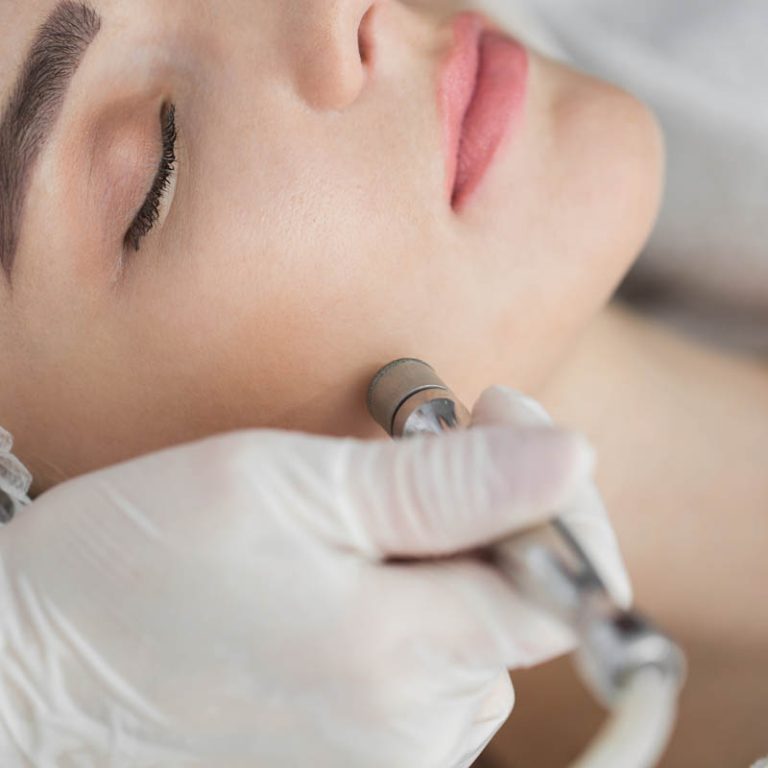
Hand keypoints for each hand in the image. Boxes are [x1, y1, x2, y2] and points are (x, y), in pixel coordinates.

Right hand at [0, 387, 628, 766]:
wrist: (43, 663)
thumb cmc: (143, 561)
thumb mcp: (289, 486)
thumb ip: (442, 485)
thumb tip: (569, 457)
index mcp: (398, 664)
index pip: (565, 588)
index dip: (555, 493)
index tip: (501, 408)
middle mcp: (410, 738)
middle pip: (521, 604)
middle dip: (493, 508)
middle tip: (419, 440)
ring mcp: (387, 759)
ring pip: (477, 630)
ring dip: (448, 550)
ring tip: (366, 505)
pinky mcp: (360, 755)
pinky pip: (432, 666)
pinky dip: (415, 597)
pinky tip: (352, 562)